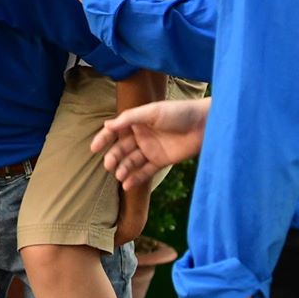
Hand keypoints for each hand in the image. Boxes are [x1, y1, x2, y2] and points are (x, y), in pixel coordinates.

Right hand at [92, 98, 209, 189]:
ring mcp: (151, 149)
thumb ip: (129, 119)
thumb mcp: (152, 112)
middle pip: (122, 149)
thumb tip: (107, 125)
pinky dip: (136, 178)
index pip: (116, 131)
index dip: (104, 139)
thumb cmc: (178, 112)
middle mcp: (142, 136)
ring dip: (124, 169)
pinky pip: (145, 171)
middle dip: (113, 157)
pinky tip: (127, 184)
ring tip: (119, 175)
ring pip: (132, 161)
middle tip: (108, 165)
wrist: (204, 124)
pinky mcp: (161, 161)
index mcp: (138, 121)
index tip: (94, 148)